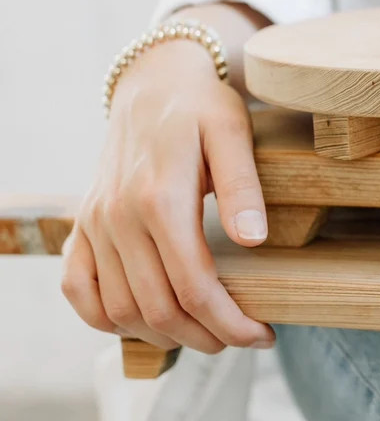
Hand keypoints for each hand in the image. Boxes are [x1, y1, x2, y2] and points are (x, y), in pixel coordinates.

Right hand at [61, 40, 276, 354]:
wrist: (154, 82)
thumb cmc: (202, 107)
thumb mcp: (233, 133)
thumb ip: (243, 187)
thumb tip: (253, 241)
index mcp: (159, 197)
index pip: (194, 287)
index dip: (230, 323)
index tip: (262, 334)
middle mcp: (119, 216)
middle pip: (158, 308)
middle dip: (206, 336)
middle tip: (242, 338)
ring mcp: (95, 223)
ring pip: (120, 309)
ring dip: (163, 335)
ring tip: (205, 332)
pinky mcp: (82, 225)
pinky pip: (77, 289)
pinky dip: (105, 318)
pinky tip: (144, 322)